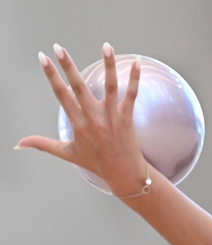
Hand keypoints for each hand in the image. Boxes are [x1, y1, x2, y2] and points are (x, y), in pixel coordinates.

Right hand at [15, 43, 148, 196]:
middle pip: (78, 87)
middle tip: (58, 47)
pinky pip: (132, 94)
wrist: (123, 174)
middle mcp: (93, 118)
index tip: (43, 58)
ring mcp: (111, 117)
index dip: (51, 75)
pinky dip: (134, 78)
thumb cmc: (96, 163)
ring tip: (106, 45)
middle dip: (68, 66)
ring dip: (108, 65)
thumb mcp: (67, 153)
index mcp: (77, 123)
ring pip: (109, 86)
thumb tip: (18, 144)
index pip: (61, 95)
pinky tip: (136, 62)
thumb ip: (43, 144)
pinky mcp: (127, 117)